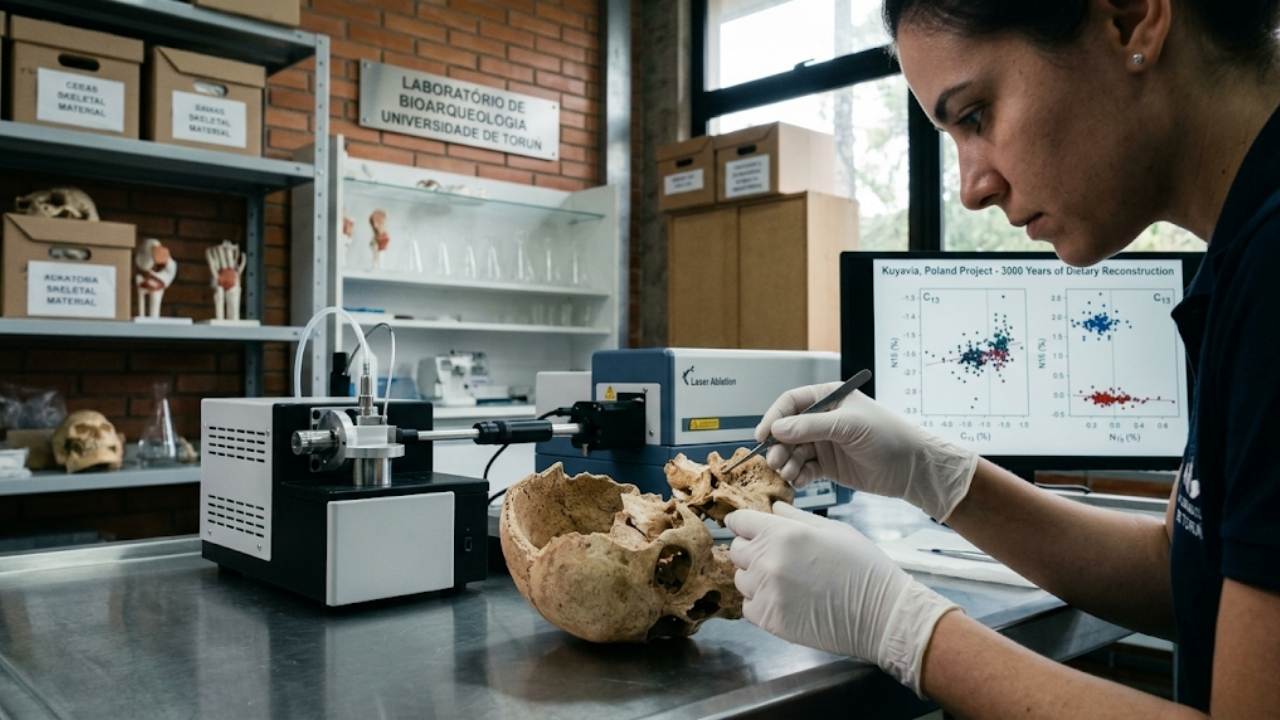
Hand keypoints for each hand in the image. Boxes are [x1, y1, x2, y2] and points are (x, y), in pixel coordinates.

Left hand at [726, 502, 959, 695]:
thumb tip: (773, 509)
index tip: (747, 529)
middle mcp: (768, 560)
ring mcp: (766, 592)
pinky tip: (786, 601)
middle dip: (752, 550)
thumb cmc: (863, 567)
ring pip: (741, 579)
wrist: (880, 614)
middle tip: (777, 558)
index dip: (743, 524)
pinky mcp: (769, 620)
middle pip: (736, 550)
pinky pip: (748, 607)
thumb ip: (796, 517)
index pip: (739, 521)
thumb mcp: (833, 530)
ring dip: (756, 579)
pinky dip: (761, 604)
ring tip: (786, 582)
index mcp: (782, 533)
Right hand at [757, 384, 977, 521]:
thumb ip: (811, 426)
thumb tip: (778, 429)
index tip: (763, 435)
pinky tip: (797, 481)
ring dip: (786, 462)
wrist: (911, 468)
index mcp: (828, 399)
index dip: (774, 417)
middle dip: (779, 446)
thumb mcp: (848, 426)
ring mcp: (824, 443)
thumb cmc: (889, 436)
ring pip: (793, 451)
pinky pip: (803, 469)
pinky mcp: (828, 465)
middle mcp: (822, 419)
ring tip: (787, 473)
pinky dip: (797, 475)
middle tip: (775, 460)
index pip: (791, 403)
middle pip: (788, 430)